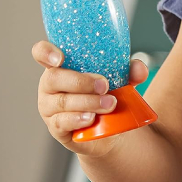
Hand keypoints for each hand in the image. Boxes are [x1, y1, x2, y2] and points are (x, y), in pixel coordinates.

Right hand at [32, 41, 148, 156]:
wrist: (110, 128)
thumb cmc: (108, 95)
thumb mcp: (121, 80)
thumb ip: (130, 71)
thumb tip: (139, 67)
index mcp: (62, 67)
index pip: (42, 53)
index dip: (46, 52)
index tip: (60, 58)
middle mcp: (50, 86)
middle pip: (53, 78)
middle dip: (80, 81)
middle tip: (105, 86)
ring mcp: (49, 107)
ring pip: (61, 102)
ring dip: (87, 102)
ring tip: (110, 104)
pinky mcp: (56, 128)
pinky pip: (61, 122)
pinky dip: (78, 119)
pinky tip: (91, 118)